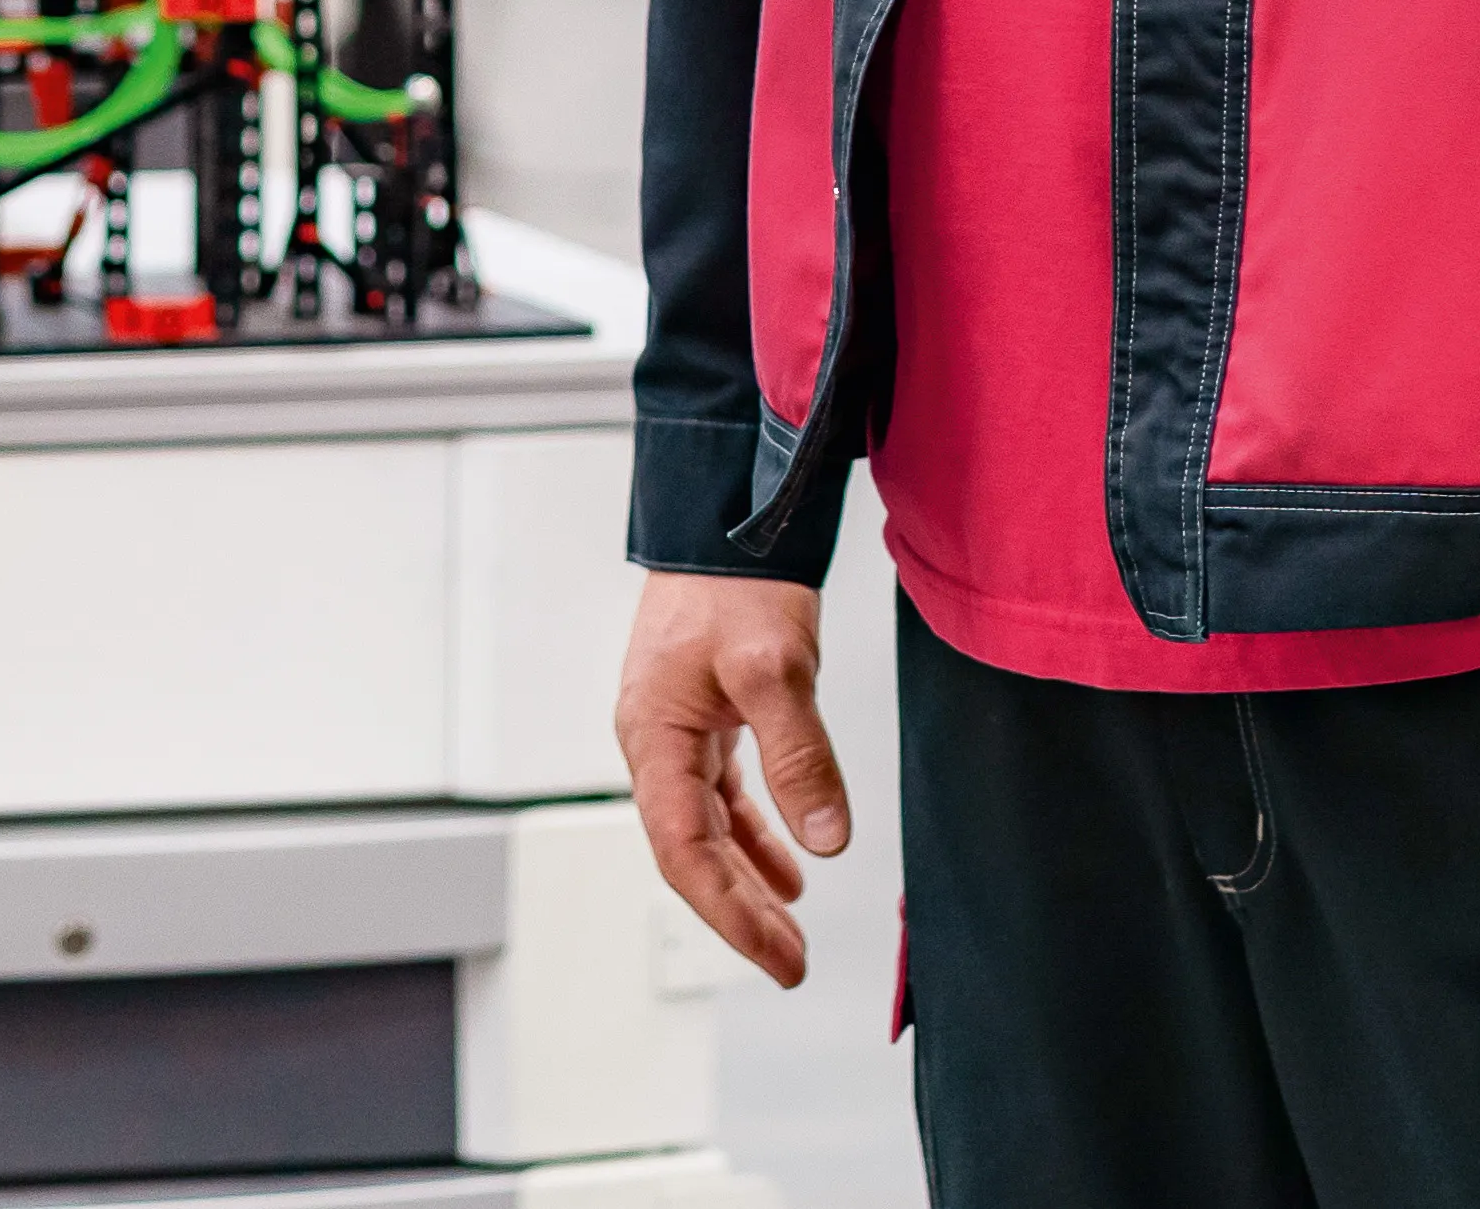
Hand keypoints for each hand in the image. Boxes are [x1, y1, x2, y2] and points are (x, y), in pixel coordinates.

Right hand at [614, 571, 848, 987]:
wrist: (727, 516)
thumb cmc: (735, 581)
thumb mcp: (774, 667)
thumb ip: (799, 756)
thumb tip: (826, 840)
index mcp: (653, 738)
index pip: (686, 852)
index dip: (730, 912)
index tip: (778, 957)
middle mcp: (654, 743)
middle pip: (693, 852)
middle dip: (741, 912)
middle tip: (791, 963)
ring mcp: (675, 730)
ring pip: (707, 828)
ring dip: (748, 879)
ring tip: (791, 929)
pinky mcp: (702, 716)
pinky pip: (722, 796)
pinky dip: (754, 834)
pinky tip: (789, 862)